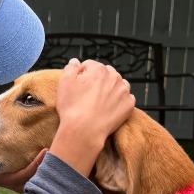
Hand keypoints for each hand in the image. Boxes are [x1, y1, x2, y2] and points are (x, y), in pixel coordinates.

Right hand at [50, 58, 134, 175]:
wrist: (85, 131)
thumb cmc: (73, 108)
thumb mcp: (64, 83)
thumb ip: (71, 67)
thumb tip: (75, 62)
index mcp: (99, 70)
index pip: (89, 65)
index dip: (81, 74)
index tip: (78, 85)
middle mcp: (114, 77)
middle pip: (105, 73)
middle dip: (97, 80)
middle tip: (88, 94)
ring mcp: (124, 91)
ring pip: (118, 84)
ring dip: (110, 88)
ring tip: (99, 101)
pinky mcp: (129, 105)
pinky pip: (126, 98)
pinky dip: (119, 101)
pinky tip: (109, 108)